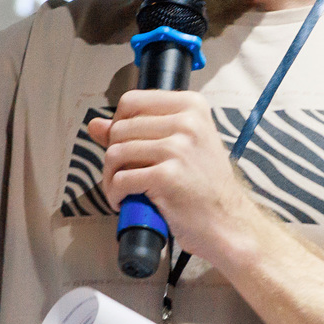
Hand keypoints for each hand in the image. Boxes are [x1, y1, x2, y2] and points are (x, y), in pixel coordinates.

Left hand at [84, 89, 260, 268]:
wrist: (227, 222)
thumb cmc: (204, 185)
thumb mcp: (179, 146)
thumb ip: (138, 130)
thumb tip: (96, 124)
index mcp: (191, 106)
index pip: (131, 101)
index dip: (118, 124)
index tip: (125, 144)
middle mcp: (187, 122)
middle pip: (120, 128)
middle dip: (112, 155)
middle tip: (122, 175)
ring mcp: (178, 148)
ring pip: (115, 153)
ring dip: (110, 177)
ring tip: (122, 190)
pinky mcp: (167, 176)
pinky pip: (120, 179)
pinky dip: (115, 194)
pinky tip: (125, 201)